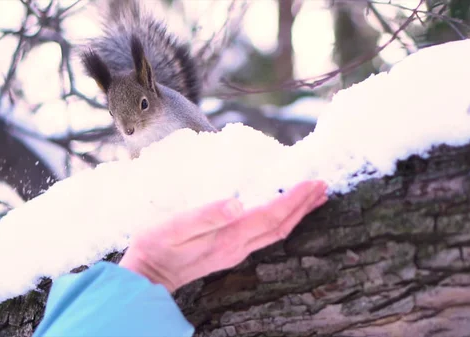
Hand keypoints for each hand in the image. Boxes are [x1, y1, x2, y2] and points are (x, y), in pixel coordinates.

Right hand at [119, 180, 328, 291]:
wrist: (146, 277)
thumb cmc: (155, 248)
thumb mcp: (174, 227)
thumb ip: (206, 216)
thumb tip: (237, 203)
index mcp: (229, 238)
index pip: (270, 216)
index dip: (294, 199)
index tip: (313, 182)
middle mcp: (238, 247)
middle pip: (281, 226)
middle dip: (304, 205)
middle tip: (323, 185)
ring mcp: (235, 252)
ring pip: (277, 233)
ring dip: (297, 214)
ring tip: (314, 198)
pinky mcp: (229, 252)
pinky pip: (266, 236)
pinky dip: (282, 221)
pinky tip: (283, 214)